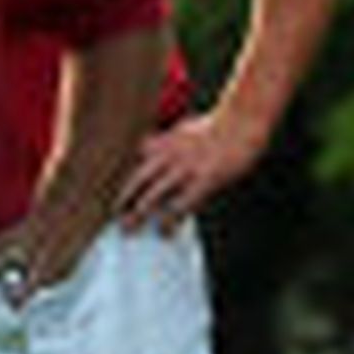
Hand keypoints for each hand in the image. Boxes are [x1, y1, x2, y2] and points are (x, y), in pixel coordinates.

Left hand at [119, 112, 260, 231]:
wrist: (243, 120)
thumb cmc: (220, 126)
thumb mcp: (186, 129)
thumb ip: (168, 140)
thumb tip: (153, 149)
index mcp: (164, 140)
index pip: (133, 159)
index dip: (121, 176)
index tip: (110, 192)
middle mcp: (168, 154)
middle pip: (136, 180)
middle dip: (122, 199)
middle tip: (113, 216)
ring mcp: (184, 168)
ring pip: (152, 195)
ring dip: (138, 214)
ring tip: (128, 229)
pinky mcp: (202, 180)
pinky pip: (180, 205)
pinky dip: (170, 221)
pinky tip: (165, 232)